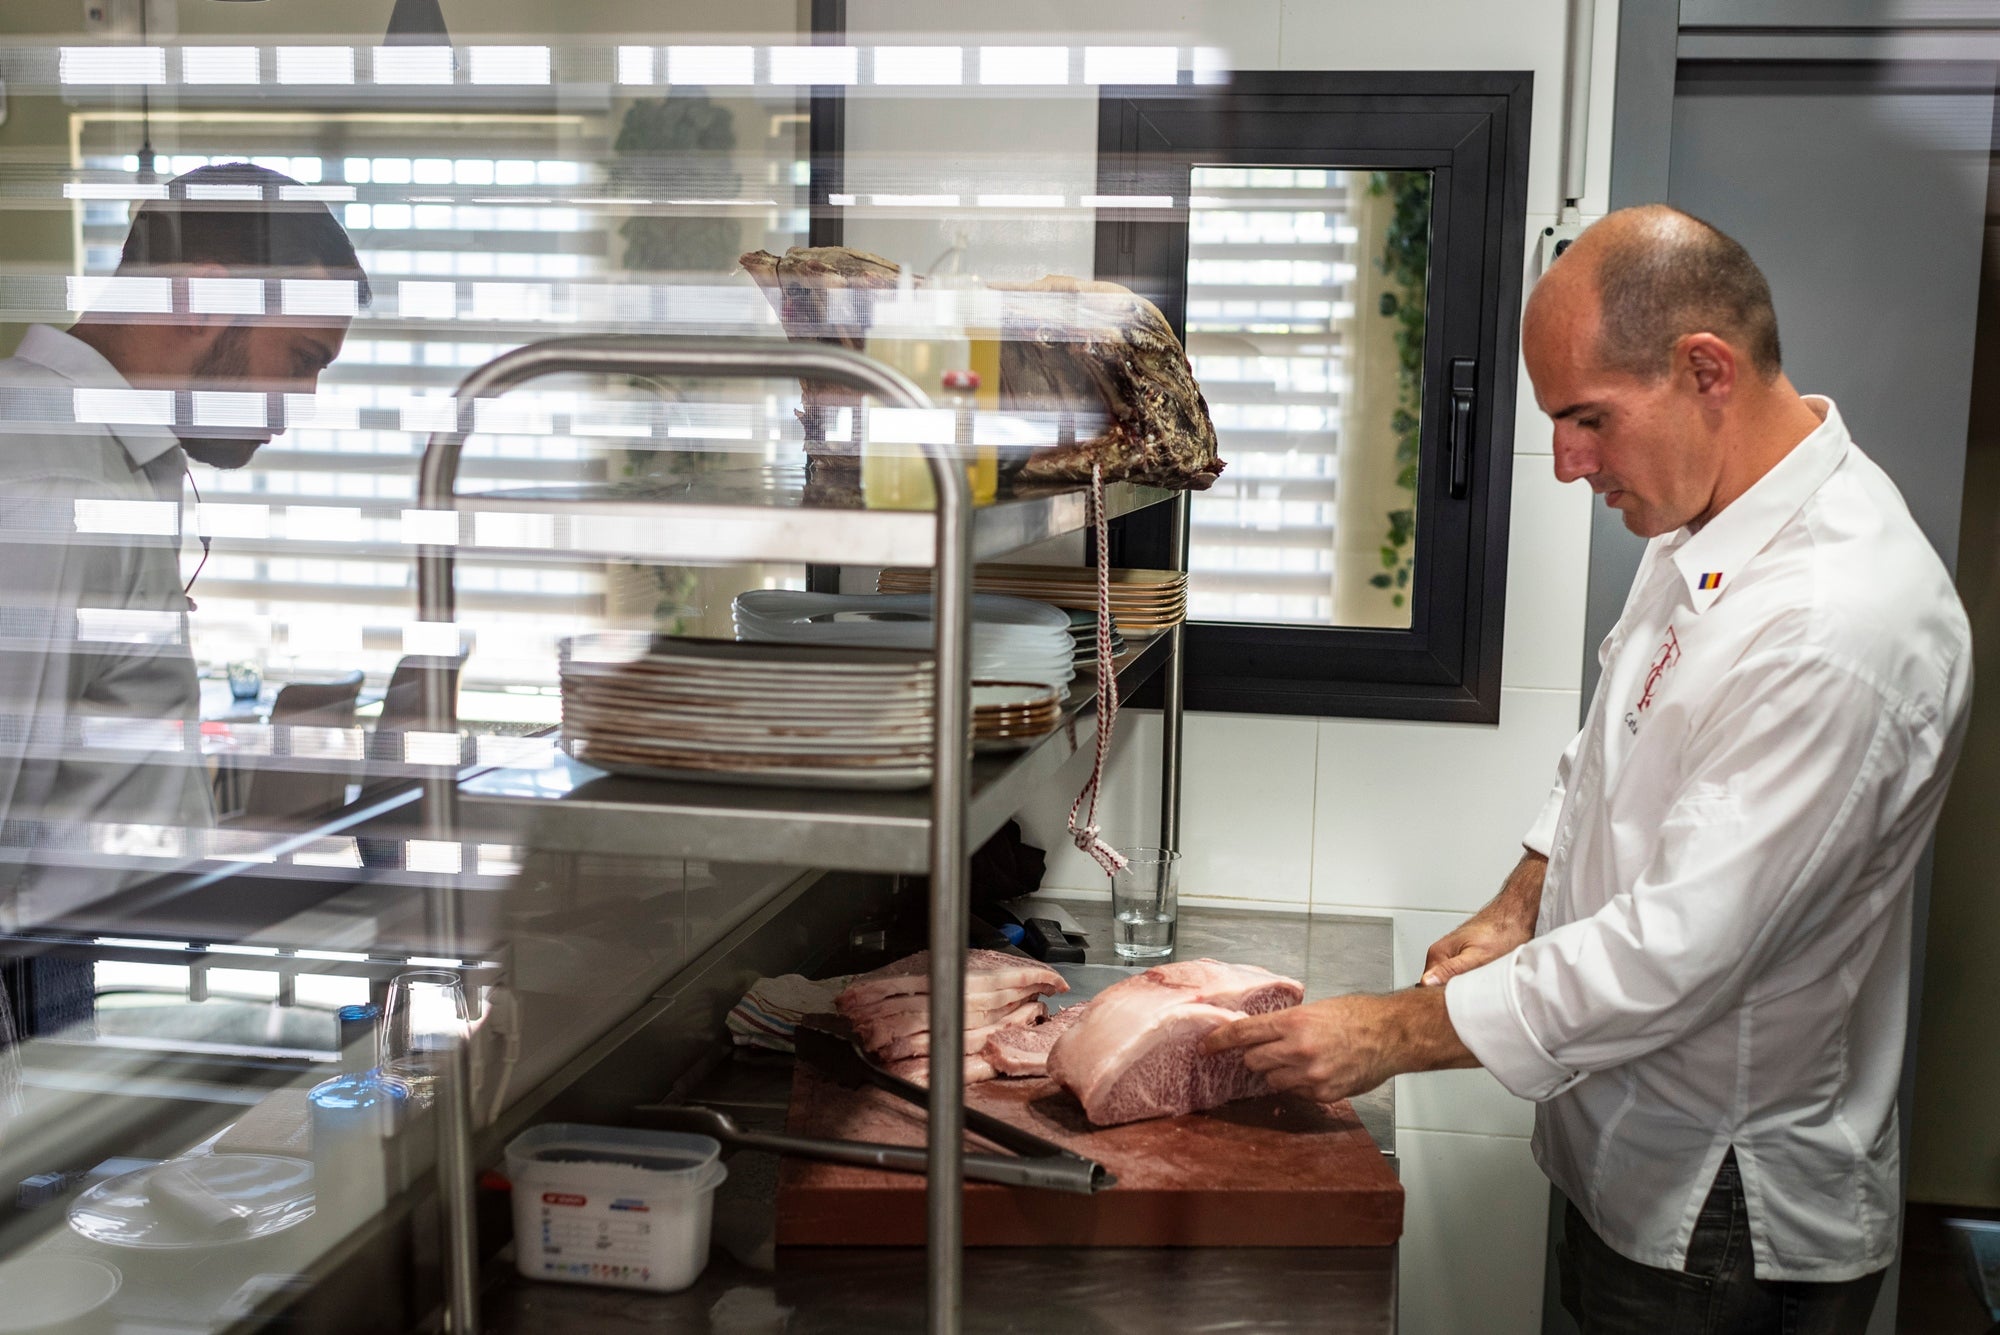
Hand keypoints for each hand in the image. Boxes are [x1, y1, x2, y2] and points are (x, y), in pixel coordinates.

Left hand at [1201, 989, 1474, 1104]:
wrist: (1390, 1035)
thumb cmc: (1356, 1015)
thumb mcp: (1314, 1009)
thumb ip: (1285, 1023)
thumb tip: (1258, 1034)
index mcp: (1293, 1023)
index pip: (1243, 1034)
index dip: (1219, 1041)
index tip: (1206, 1046)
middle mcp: (1298, 1050)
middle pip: (1252, 1061)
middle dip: (1255, 1056)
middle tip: (1269, 1050)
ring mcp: (1310, 1075)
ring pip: (1271, 1080)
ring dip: (1277, 1072)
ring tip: (1299, 1060)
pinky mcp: (1322, 1093)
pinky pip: (1294, 1092)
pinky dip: (1297, 1084)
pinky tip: (1315, 1071)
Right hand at [1419, 850, 1546, 986]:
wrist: (1517, 915)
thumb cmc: (1502, 931)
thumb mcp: (1477, 956)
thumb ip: (1451, 970)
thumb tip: (1427, 982)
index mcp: (1438, 954)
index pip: (1427, 988)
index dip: (1443, 999)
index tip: (1460, 1004)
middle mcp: (1442, 954)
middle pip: (1439, 986)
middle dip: (1455, 995)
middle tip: (1475, 996)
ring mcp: (1454, 955)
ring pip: (1453, 982)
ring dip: (1465, 989)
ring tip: (1483, 987)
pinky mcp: (1466, 956)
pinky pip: (1463, 976)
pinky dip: (1474, 982)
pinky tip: (1486, 982)